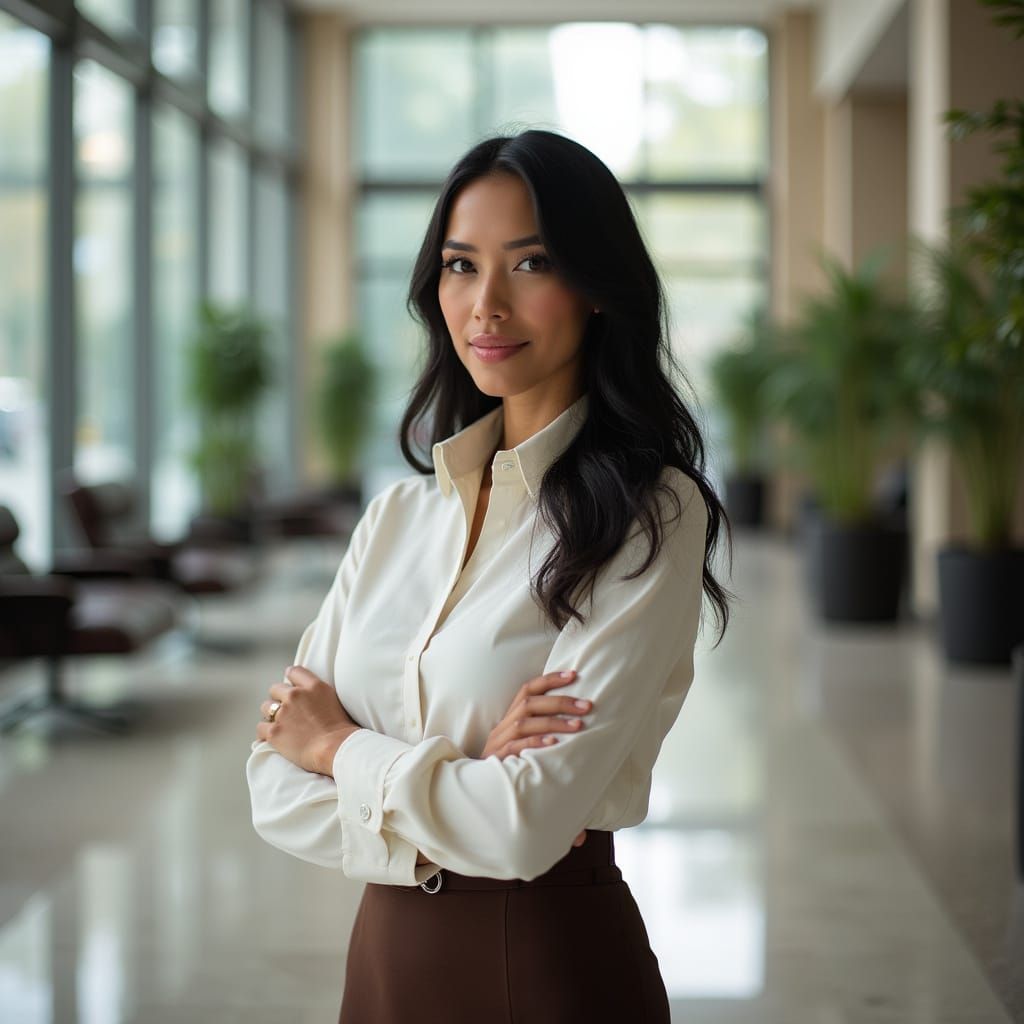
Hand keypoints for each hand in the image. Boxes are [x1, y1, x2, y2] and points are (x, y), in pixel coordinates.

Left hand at [256, 665, 358, 775]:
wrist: (337, 748)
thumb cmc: (341, 730)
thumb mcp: (334, 700)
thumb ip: (317, 693)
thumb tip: (308, 696)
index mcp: (313, 686)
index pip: (294, 671)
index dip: (290, 681)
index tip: (291, 688)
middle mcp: (296, 695)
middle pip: (275, 689)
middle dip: (278, 698)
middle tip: (286, 711)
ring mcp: (283, 713)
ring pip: (265, 707)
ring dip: (270, 715)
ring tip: (279, 725)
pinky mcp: (274, 731)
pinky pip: (261, 728)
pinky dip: (265, 734)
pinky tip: (272, 739)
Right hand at [483, 669, 593, 852]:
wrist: (481, 787)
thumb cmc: (511, 762)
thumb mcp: (523, 740)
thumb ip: (542, 727)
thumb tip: (578, 718)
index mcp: (510, 717)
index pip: (528, 689)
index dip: (550, 679)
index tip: (574, 674)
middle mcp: (504, 725)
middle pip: (530, 704)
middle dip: (561, 702)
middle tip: (587, 706)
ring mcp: (499, 742)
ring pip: (524, 723)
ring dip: (554, 722)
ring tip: (578, 726)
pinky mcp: (498, 759)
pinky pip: (516, 747)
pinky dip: (535, 742)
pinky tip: (553, 744)